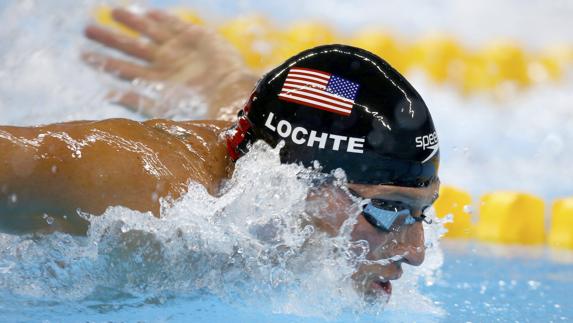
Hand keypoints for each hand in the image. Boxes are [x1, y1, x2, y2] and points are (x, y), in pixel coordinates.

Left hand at [83, 8, 258, 119]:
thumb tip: (105, 97)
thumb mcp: (162, 108)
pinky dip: (162, 18)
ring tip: (113, 12)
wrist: (230, 95)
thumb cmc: (199, 108)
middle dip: (110, 38)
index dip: (104, 62)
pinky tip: (148, 11)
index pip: (124, 70)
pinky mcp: (196, 37)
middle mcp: (165, 66)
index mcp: (157, 84)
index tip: (83, 54)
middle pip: (131, 49)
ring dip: (132, 22)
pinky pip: (175, 24)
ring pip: (150, 32)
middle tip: (87, 29)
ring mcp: (180, 50)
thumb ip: (135, 100)